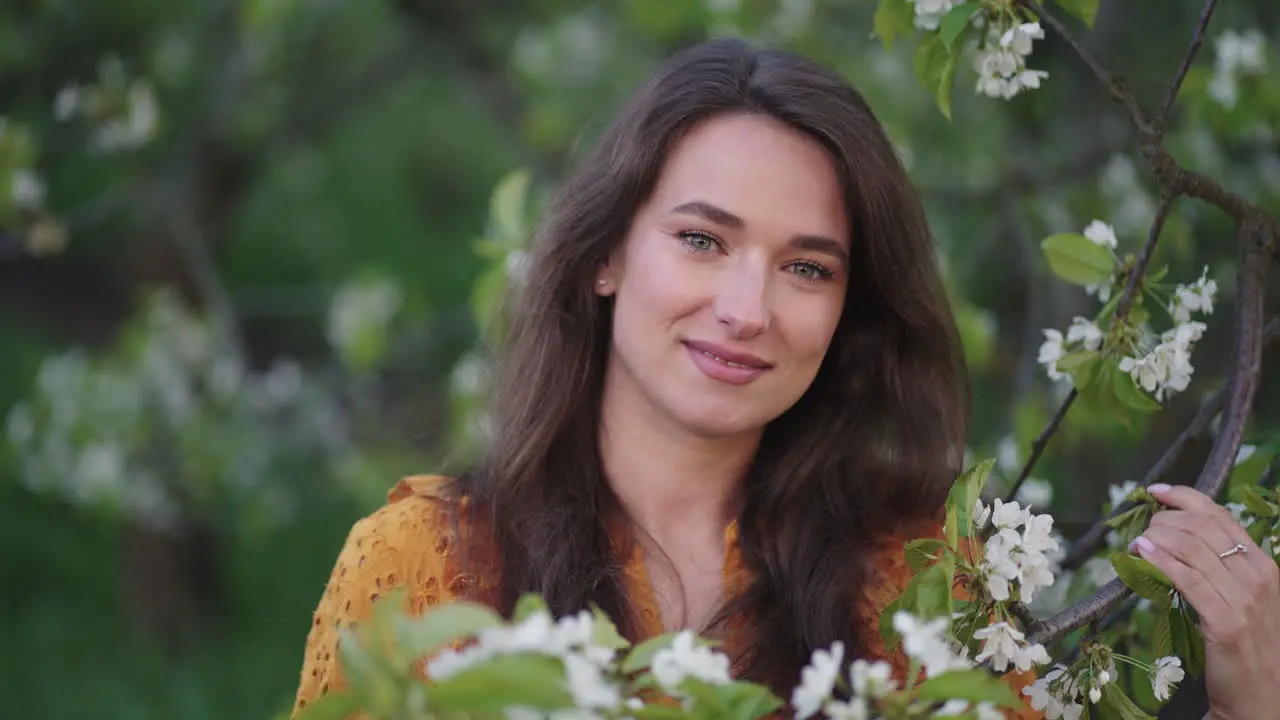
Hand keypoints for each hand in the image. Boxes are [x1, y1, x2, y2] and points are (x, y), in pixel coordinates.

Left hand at [1128, 483, 1279, 719]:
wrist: (1260, 694)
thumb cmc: (1246, 644)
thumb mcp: (1240, 597)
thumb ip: (1218, 568)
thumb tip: (1176, 537)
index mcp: (1263, 564)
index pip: (1220, 516)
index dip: (1184, 497)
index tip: (1154, 492)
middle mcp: (1258, 576)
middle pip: (1202, 527)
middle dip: (1164, 519)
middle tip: (1142, 527)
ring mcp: (1245, 598)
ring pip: (1192, 548)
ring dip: (1156, 536)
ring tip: (1137, 540)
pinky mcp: (1227, 622)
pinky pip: (1187, 579)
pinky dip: (1160, 561)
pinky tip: (1142, 554)